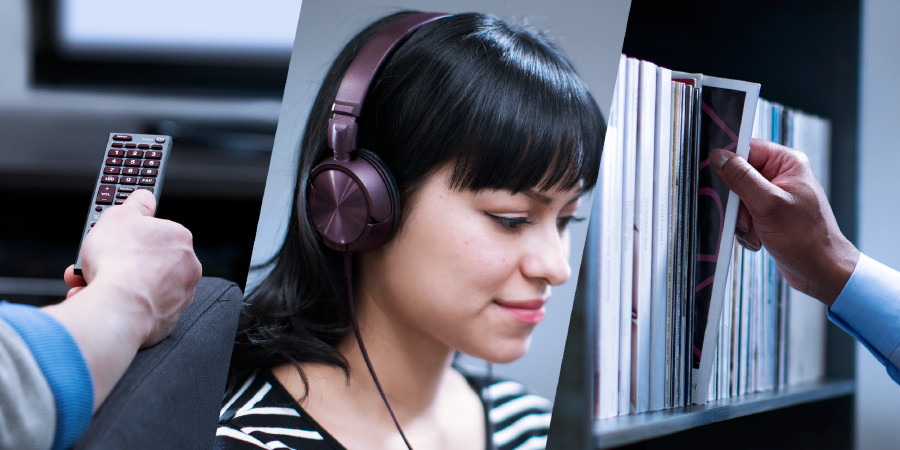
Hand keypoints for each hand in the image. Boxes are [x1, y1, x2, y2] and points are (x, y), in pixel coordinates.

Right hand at [71, 189, 201, 346]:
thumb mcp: (119, 216)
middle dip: (114, 262)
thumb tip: (145, 197)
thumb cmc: (119, 260)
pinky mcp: (168, 320)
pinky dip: (119, 305)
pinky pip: (139, 309)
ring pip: (139, 286)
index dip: (125, 236)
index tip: (110, 239)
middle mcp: (187, 267)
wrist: (120, 307)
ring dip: (112, 284)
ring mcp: (180, 295)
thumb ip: (135, 204)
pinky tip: (98, 302)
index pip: (153, 233)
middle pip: (144, 261)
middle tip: (91, 263)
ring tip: (87, 286)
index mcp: (180, 240)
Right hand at [710, 139, 858, 305]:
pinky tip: (759, 237)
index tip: (722, 182)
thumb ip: (741, 177)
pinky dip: (746, 229)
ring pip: (738, 199)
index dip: (730, 165)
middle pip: (738, 176)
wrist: (820, 270)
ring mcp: (775, 195)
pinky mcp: (770, 213)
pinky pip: (744, 214)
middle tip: (748, 217)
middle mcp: (782, 175)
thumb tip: (719, 156)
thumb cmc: (806, 238)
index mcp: (787, 162)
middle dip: (737, 202)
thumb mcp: (768, 204)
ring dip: (741, 219)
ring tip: (756, 230)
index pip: (747, 149)